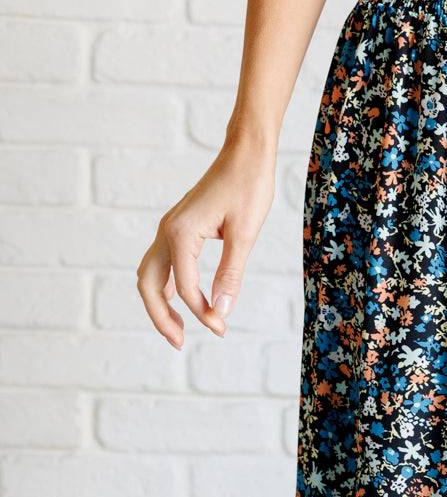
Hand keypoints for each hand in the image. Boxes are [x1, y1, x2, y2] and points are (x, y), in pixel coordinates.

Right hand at [136, 135, 275, 346]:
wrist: (245, 153)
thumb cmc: (248, 187)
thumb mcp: (245, 234)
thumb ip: (231, 274)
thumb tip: (222, 312)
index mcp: (181, 233)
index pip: (186, 287)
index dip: (202, 313)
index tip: (222, 329)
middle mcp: (167, 231)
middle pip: (148, 285)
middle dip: (160, 317)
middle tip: (180, 344)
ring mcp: (169, 229)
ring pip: (149, 275)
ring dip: (159, 304)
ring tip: (179, 330)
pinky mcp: (178, 229)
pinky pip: (162, 264)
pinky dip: (166, 287)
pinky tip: (182, 303)